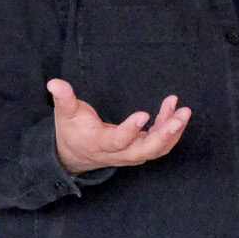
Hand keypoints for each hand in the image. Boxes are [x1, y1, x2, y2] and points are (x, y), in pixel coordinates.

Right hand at [47, 80, 191, 173]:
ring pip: (158, 148)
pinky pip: (161, 142)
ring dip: (174, 131)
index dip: (130, 130)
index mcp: (100, 144)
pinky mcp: (141, 148)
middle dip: (166, 134)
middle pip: (147, 150)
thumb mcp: (64, 115)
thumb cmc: (71, 131)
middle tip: (181, 116)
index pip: (117, 141)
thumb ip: (63, 99)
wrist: (77, 154)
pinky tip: (175, 108)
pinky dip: (170, 127)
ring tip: (184, 111)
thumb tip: (54, 82)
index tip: (144, 114)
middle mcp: (119, 153)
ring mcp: (132, 153)